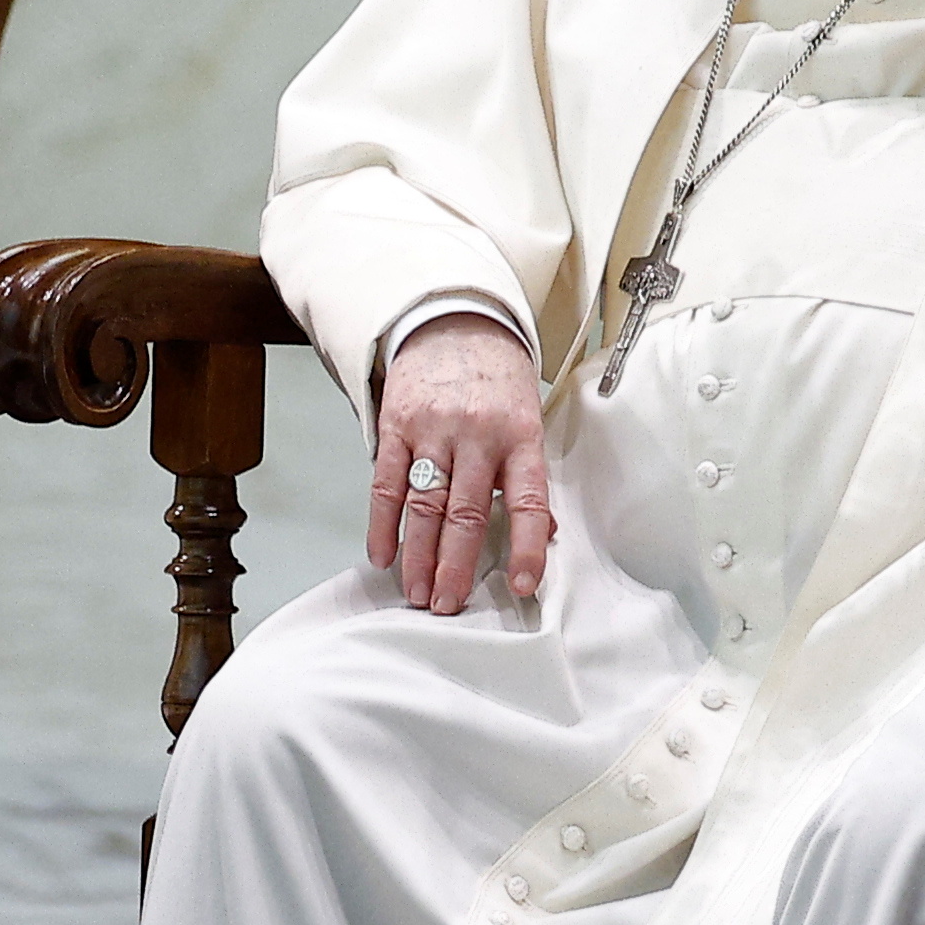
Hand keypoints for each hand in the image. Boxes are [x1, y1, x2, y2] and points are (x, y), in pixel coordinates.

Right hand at [371, 312, 550, 614]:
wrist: (455, 320)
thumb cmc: (497, 378)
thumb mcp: (527, 418)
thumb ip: (527, 475)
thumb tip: (542, 533)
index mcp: (520, 435)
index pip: (527, 500)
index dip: (526, 546)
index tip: (523, 585)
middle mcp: (477, 433)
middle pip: (465, 511)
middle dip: (454, 565)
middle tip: (447, 605)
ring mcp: (433, 428)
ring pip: (423, 503)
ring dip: (417, 554)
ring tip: (416, 592)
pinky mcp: (396, 424)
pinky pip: (386, 481)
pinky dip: (382, 522)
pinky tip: (382, 554)